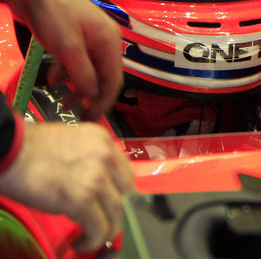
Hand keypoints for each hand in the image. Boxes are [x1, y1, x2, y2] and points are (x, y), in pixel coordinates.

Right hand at [0, 122, 133, 251]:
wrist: (8, 151)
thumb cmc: (29, 150)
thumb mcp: (71, 143)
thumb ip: (89, 159)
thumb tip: (97, 184)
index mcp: (103, 140)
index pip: (125, 172)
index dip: (119, 193)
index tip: (112, 204)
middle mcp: (105, 156)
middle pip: (125, 192)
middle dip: (116, 212)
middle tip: (104, 223)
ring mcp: (95, 177)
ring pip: (116, 212)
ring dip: (106, 231)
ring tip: (92, 238)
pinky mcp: (81, 198)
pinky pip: (98, 226)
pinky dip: (93, 240)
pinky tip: (81, 242)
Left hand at [5, 0, 121, 119]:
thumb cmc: (53, 12)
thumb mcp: (67, 47)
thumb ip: (82, 73)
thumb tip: (92, 96)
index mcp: (109, 42)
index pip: (114, 80)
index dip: (103, 102)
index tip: (90, 120)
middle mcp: (104, 41)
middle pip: (103, 77)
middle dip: (90, 96)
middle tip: (76, 114)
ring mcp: (89, 39)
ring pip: (88, 71)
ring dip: (76, 86)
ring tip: (63, 100)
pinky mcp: (73, 38)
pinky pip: (76, 62)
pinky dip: (66, 73)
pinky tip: (54, 78)